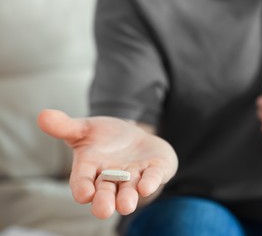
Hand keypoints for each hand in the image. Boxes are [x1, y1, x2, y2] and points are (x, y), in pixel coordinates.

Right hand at [37, 109, 177, 218]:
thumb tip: (42, 115)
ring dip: (128, 198)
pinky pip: (153, 177)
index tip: (83, 194)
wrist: (133, 137)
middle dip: (105, 201)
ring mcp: (135, 176)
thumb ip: (65, 126)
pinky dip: (151, 182)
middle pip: (106, 192)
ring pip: (130, 190)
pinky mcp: (154, 170)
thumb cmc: (105, 137)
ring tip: (126, 206)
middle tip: (103, 210)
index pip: (82, 181)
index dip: (82, 187)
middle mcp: (112, 178)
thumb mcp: (85, 128)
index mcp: (91, 169)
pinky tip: (147, 186)